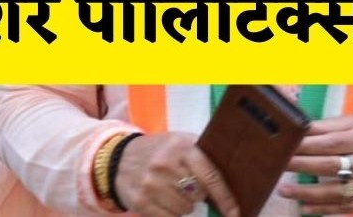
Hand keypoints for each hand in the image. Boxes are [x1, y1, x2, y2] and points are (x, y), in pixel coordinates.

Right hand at [113, 132, 239, 216]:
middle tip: (186, 185)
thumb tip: (231, 180)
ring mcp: (152, 184)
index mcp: (182, 147)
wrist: (117, 159)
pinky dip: (171, 213)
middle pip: (199, 195)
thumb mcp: (179, 143)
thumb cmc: (158, 152)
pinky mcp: (141, 201)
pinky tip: (163, 201)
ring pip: (185, 209)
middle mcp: (166, 165)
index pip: (211, 176)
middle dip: (198, 194)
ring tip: (172, 191)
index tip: (235, 212)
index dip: (225, 198)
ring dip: (184, 205)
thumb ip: (202, 156)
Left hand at [279, 116, 352, 214]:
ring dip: (305, 192)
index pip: (329, 143)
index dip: (306, 145)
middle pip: (328, 166)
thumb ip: (329, 126)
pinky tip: (303, 207)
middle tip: (278, 164)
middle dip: (300, 165)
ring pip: (332, 192)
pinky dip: (321, 210)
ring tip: (283, 189)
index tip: (286, 145)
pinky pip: (341, 208)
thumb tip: (302, 127)